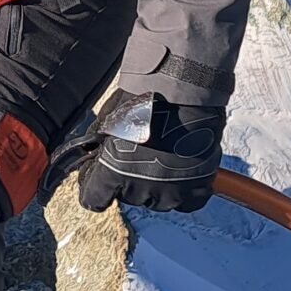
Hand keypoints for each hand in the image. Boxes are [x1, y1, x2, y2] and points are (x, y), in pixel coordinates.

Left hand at [77, 92, 227, 213]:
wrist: (184, 88)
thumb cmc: (144, 99)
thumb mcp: (108, 121)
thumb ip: (100, 146)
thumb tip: (94, 155)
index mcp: (112, 172)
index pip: (94, 198)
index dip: (95, 186)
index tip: (101, 175)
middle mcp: (139, 189)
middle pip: (128, 196)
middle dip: (130, 178)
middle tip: (141, 152)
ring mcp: (170, 192)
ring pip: (156, 200)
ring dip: (157, 184)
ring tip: (165, 155)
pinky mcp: (196, 190)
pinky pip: (185, 201)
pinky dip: (184, 189)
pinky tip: (183, 167)